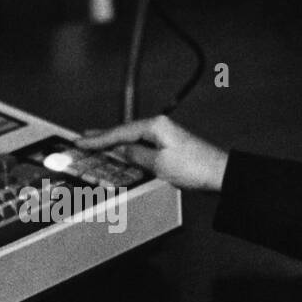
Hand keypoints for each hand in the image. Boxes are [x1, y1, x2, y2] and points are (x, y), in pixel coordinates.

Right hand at [77, 115, 228, 192]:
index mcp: (155, 126)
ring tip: (97, 143)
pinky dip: (128, 148)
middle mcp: (159, 127)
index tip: (81, 141)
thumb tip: (122, 150)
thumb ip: (136, 155)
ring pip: (132, 138)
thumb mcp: (159, 163)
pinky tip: (123, 151)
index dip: (98, 138)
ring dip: (114, 142)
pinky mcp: (169, 147)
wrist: (220, 174)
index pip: (119, 132)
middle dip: (103, 135)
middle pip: (124, 131)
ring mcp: (165, 136)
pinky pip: (141, 144)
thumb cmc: (195, 167)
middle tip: (83, 137)